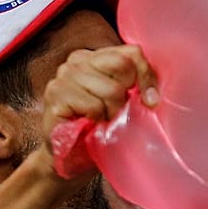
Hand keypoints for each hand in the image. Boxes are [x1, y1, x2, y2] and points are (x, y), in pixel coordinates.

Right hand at [41, 44, 159, 151]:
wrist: (69, 155)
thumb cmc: (96, 127)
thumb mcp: (120, 101)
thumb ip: (132, 85)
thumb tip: (152, 92)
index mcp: (93, 57)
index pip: (130, 53)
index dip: (145, 75)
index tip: (151, 101)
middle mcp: (75, 62)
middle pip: (121, 65)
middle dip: (126, 95)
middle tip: (116, 113)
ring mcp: (63, 77)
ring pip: (110, 89)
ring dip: (111, 112)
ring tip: (100, 121)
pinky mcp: (55, 95)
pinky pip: (94, 105)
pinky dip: (97, 119)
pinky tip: (87, 124)